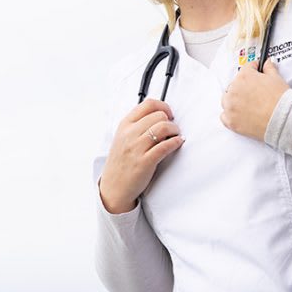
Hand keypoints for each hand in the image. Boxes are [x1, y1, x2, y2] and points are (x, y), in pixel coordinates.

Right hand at [99, 99, 183, 213]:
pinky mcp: (145, 162)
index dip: (163, 106)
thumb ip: (136, 125)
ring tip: (176, 135)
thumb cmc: (120, 163)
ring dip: (175, 130)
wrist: (113, 187)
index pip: (147, 104)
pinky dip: (176, 142)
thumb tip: (159, 115)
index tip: (168, 113)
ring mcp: (136, 148)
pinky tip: (177, 143)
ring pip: (163, 128)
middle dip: (170, 121)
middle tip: (173, 128)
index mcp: (124, 125)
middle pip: (158, 115)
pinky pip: (165, 146)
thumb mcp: (122, 138)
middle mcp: (129, 134)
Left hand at [221, 60, 289, 141]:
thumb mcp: (276, 78)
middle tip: (256, 93)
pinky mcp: (231, 120)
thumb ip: (269, 68)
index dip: (255, 70)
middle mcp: (234, 89)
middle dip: (244, 87)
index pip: (247, 68)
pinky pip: (224, 116)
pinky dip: (231, 115)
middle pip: (235, 84)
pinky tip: (241, 115)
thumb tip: (267, 62)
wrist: (283, 120)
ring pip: (227, 99)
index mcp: (244, 76)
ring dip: (234, 100)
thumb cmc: (281, 99)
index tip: (257, 73)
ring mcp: (230, 106)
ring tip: (248, 105)